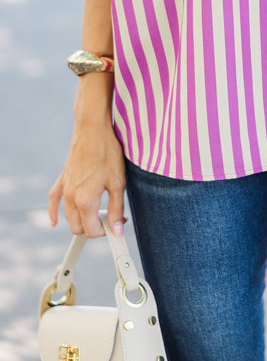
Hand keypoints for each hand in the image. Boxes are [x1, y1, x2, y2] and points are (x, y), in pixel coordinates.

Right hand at [48, 76, 125, 237]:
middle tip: (110, 217)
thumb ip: (116, 209)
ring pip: (68, 216)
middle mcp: (71, 198)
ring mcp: (65, 188)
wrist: (92, 129)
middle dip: (94, 227)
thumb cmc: (107, 153)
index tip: (117, 224)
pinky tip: (54, 222)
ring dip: (81, 219)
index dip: (106, 231)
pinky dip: (53, 212)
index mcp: (85, 201)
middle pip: (78, 227)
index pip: (92, 231)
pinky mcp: (63, 178)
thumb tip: (116, 231)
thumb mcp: (118, 182)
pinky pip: (54, 200)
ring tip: (98, 211)